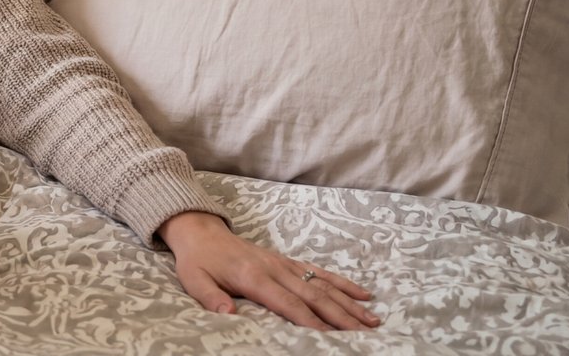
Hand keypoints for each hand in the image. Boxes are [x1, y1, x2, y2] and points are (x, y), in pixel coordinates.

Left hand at [160, 211, 379, 330]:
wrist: (200, 231)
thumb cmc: (198, 261)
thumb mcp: (195, 280)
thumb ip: (212, 298)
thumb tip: (228, 314)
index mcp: (254, 277)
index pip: (288, 304)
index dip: (310, 322)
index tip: (331, 338)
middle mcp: (275, 269)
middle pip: (314, 296)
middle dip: (341, 317)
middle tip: (366, 334)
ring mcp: (285, 264)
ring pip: (323, 285)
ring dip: (349, 303)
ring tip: (373, 320)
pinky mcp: (288, 261)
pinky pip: (320, 272)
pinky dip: (343, 284)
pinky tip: (364, 294)